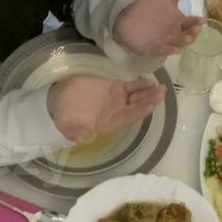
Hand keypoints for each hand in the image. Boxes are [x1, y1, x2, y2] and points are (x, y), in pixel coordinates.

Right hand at [47, 75, 164, 142]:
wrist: (60, 97)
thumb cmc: (63, 112)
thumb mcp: (64, 123)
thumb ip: (72, 130)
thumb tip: (79, 138)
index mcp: (106, 124)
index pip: (125, 119)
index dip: (136, 114)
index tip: (149, 108)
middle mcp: (116, 113)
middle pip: (135, 108)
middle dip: (148, 102)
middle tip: (161, 95)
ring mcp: (118, 100)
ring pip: (137, 97)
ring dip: (149, 93)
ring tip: (161, 89)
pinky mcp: (117, 88)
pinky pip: (132, 87)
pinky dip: (141, 85)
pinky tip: (151, 82)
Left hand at [114, 0, 204, 57]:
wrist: (126, 16)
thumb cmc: (148, 6)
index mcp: (179, 21)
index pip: (192, 23)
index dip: (197, 22)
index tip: (200, 20)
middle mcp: (174, 33)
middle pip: (188, 35)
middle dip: (192, 33)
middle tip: (194, 29)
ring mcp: (165, 42)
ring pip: (178, 44)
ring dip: (183, 42)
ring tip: (186, 39)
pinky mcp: (154, 49)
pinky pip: (163, 51)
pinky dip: (170, 50)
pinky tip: (174, 49)